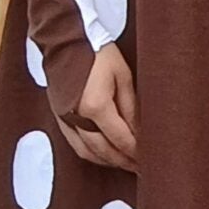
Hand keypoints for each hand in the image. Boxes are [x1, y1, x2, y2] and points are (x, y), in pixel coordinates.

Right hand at [62, 42, 138, 170]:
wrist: (66, 40)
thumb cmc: (99, 54)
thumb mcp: (123, 77)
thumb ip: (131, 107)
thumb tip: (141, 132)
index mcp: (95, 106)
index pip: (121, 138)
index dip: (136, 151)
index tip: (150, 159)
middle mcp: (76, 117)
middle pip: (103, 150)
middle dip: (123, 161)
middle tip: (141, 168)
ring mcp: (64, 118)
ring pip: (87, 152)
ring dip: (107, 161)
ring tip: (125, 164)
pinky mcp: (58, 116)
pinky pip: (74, 144)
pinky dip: (91, 154)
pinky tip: (104, 155)